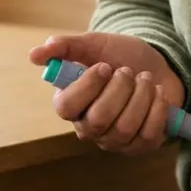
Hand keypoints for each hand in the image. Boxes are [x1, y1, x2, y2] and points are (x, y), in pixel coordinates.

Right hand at [27, 33, 184, 155]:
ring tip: (145, 78)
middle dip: (119, 90)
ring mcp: (115, 140)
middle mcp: (90, 127)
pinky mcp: (141, 145)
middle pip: (99, 119)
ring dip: (140, 95)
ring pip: (125, 127)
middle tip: (127, 70)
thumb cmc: (119, 57)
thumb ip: (65, 47)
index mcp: (71, 104)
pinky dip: (157, 108)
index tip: (104, 66)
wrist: (156, 64)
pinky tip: (157, 92)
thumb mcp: (93, 45)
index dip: (87, 86)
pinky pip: (148, 134)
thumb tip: (33, 55)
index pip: (66, 107)